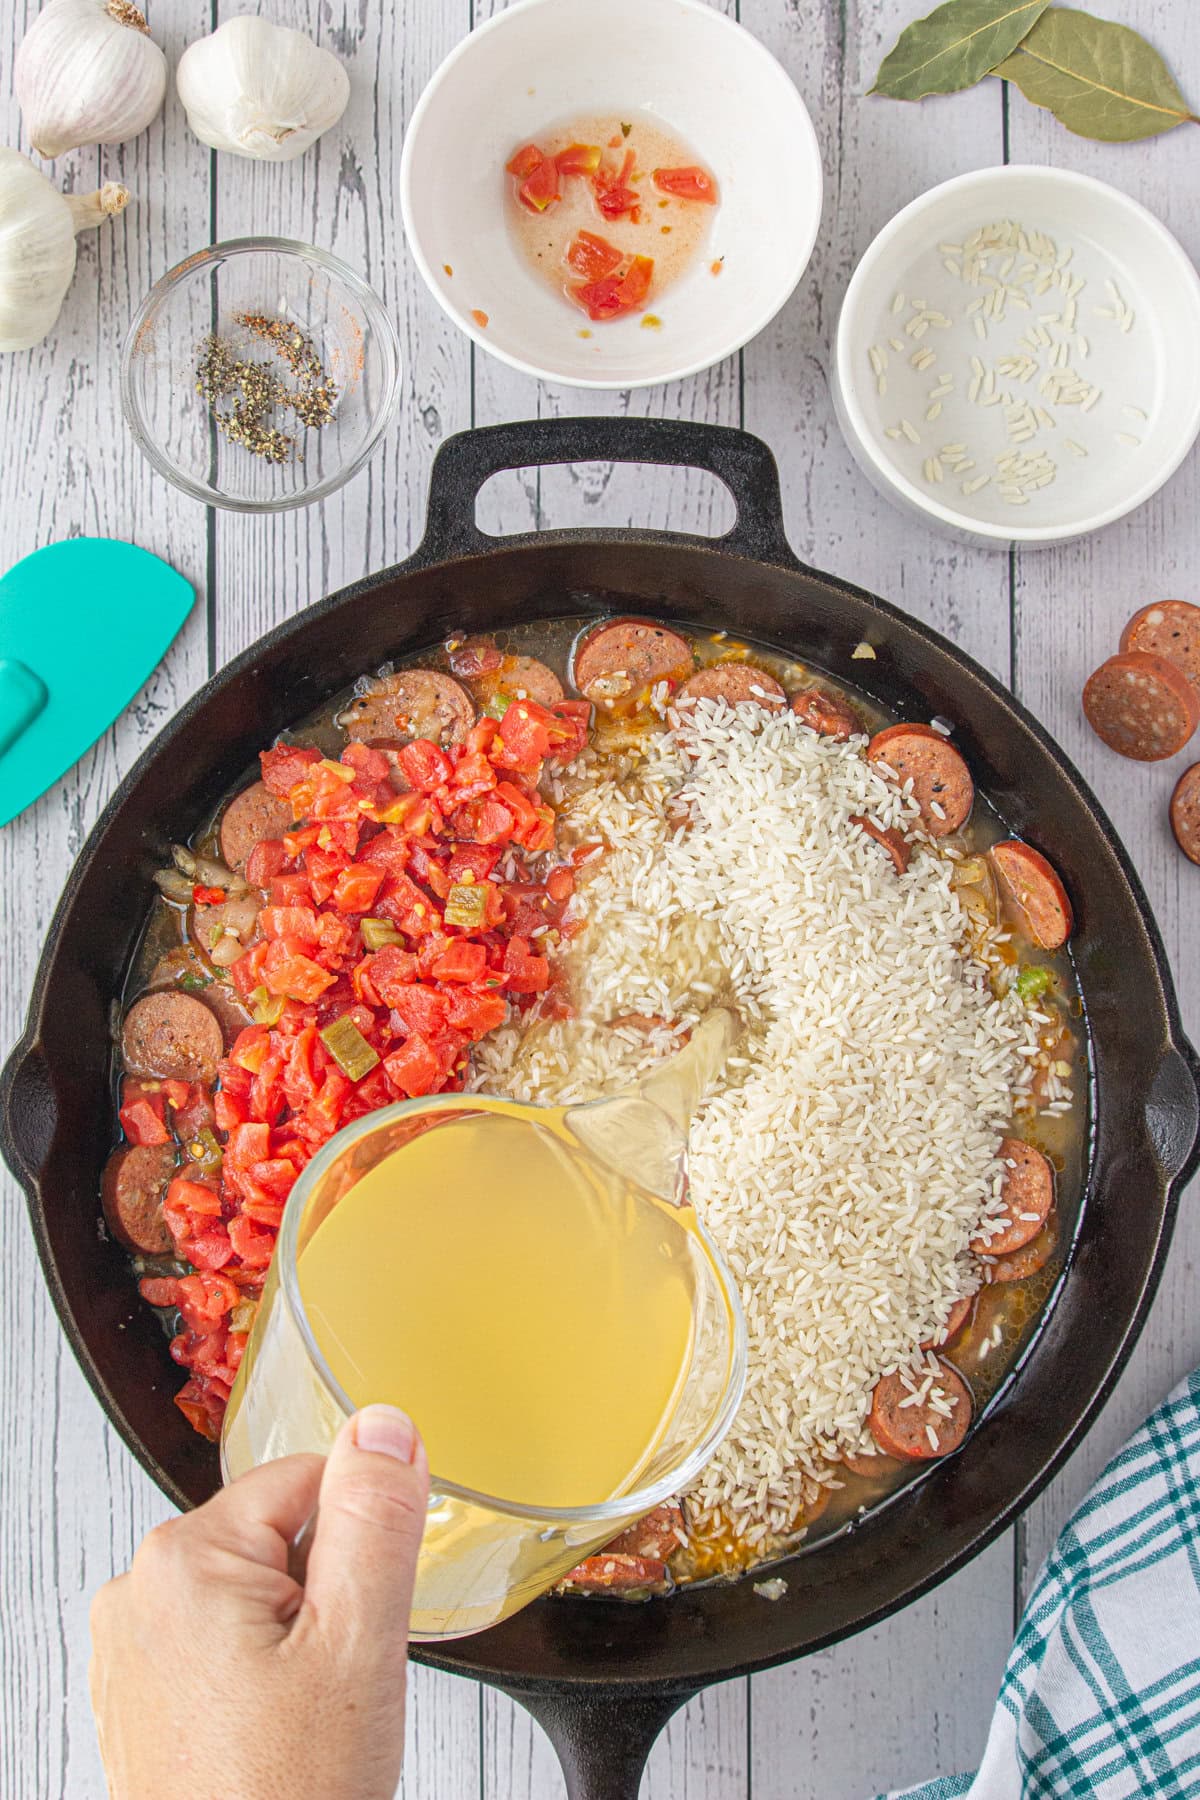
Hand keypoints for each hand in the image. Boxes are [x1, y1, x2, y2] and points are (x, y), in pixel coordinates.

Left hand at [90, 1406, 428, 1799]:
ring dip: (299, 1637)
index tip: (366, 1611)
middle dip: (329, 1593)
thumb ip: (374, 1518)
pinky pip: (225, 1645)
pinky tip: (279, 1734)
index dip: (361, 1542)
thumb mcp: (356, 1642)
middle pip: (280, 1535)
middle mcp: (140, 1592)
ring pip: (257, 1593)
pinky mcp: (142, 1698)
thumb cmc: (287, 1797)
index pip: (309, 1479)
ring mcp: (133, 1650)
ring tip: (309, 1716)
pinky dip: (264, 1677)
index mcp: (184, 1557)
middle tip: (338, 1678)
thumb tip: (382, 1425)